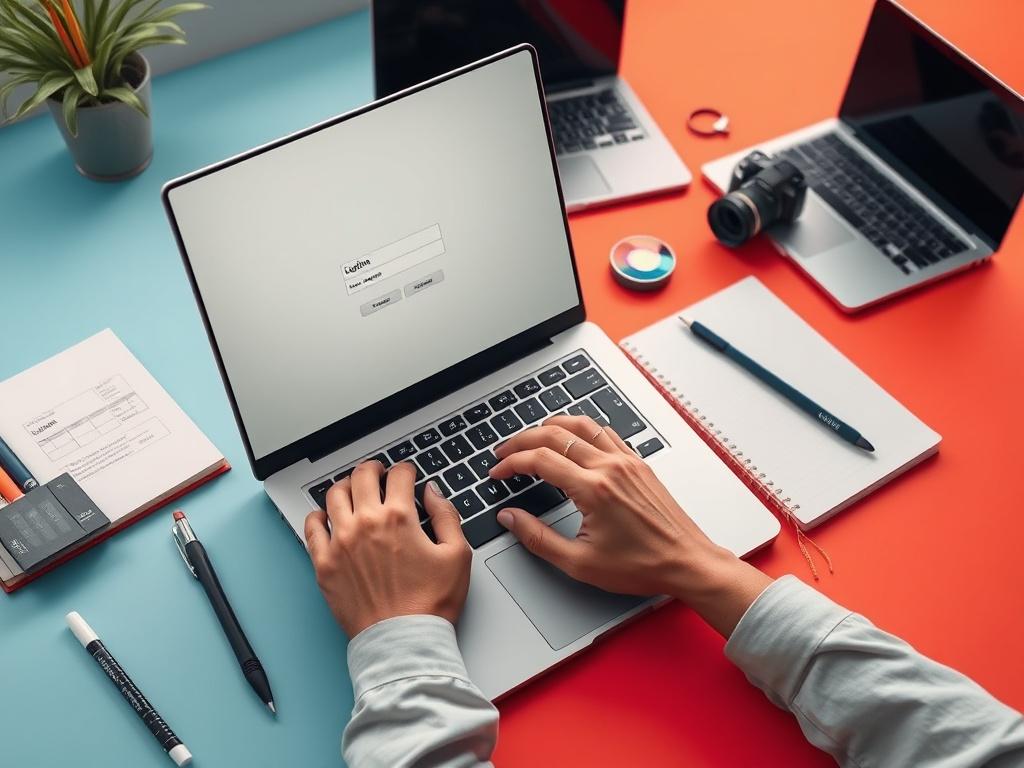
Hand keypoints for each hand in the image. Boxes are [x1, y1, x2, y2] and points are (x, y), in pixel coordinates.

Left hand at [304, 461, 471, 637]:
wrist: (403, 641)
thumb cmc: (430, 603)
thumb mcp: (457, 554)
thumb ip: (446, 515)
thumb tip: (433, 493)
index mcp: (399, 517)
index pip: (399, 474)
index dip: (407, 469)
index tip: (407, 474)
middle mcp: (366, 523)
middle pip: (363, 476)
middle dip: (374, 468)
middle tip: (379, 473)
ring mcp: (340, 542)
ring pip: (335, 494)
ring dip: (347, 485)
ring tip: (354, 489)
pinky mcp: (324, 563)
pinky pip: (312, 527)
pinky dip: (319, 515)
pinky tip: (328, 516)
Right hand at [489, 416, 771, 636]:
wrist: (687, 562)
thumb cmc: (642, 565)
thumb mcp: (580, 563)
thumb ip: (538, 538)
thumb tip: (510, 518)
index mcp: (593, 490)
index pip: (540, 460)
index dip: (512, 463)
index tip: (498, 472)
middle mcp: (610, 467)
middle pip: (555, 435)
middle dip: (523, 440)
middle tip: (505, 452)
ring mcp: (627, 461)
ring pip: (581, 425)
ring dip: (551, 426)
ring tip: (532, 436)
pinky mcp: (638, 463)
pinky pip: (605, 433)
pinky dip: (581, 429)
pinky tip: (573, 438)